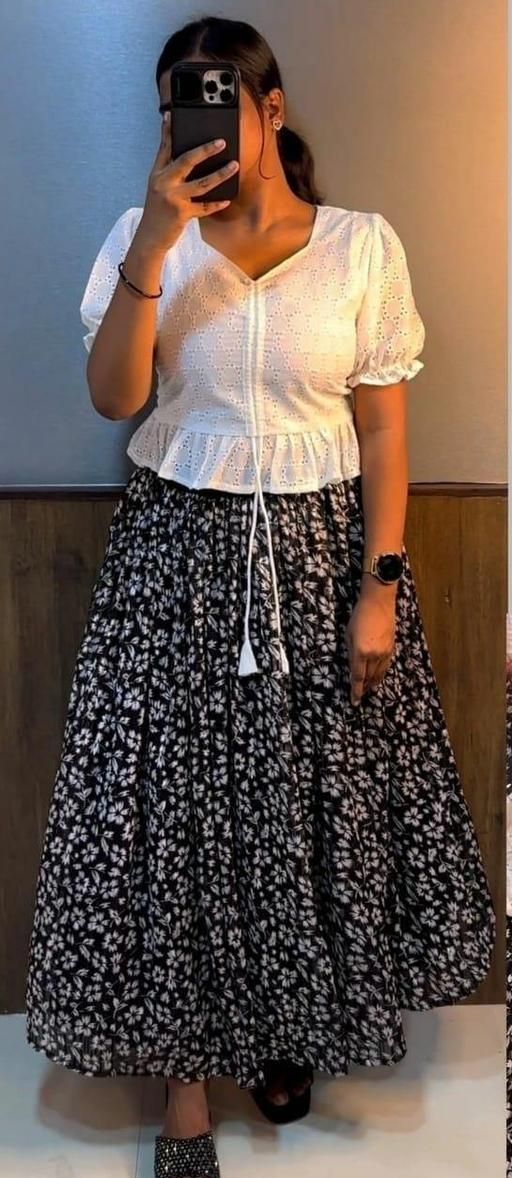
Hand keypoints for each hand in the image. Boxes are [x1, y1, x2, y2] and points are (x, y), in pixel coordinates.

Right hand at [138, 112, 239, 253]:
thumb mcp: (157, 189)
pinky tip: (226, 200)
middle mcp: (163, 183)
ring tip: (234, 166)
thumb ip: (169, 173)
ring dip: (221, 174)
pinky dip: (216, 204)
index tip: (171, 115)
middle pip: (186, 161)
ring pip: (202, 183)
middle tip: (221, 142)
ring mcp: (173, 198)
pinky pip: (204, 207)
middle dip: (205, 150)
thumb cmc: (157, 212)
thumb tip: (187, 159)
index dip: (168, 131)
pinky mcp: (182, 213)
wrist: (150, 238)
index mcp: (157, 174)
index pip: (164, 148)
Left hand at [345, 587, 396, 704]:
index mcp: (361, 652)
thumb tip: (352, 668)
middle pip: (369, 678)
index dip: (355, 691)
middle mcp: (374, 655)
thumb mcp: (348, 634)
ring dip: (373, 683)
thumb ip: (350, 653)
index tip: (354, 701)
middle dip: (364, 688)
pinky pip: (385, 666)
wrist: (379, 603)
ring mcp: (384, 652)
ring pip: (379, 674)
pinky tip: (377, 677)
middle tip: (360, 696)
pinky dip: (381, 674)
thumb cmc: (359, 616)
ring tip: (368, 689)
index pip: (357, 677)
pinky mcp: (391, 648)